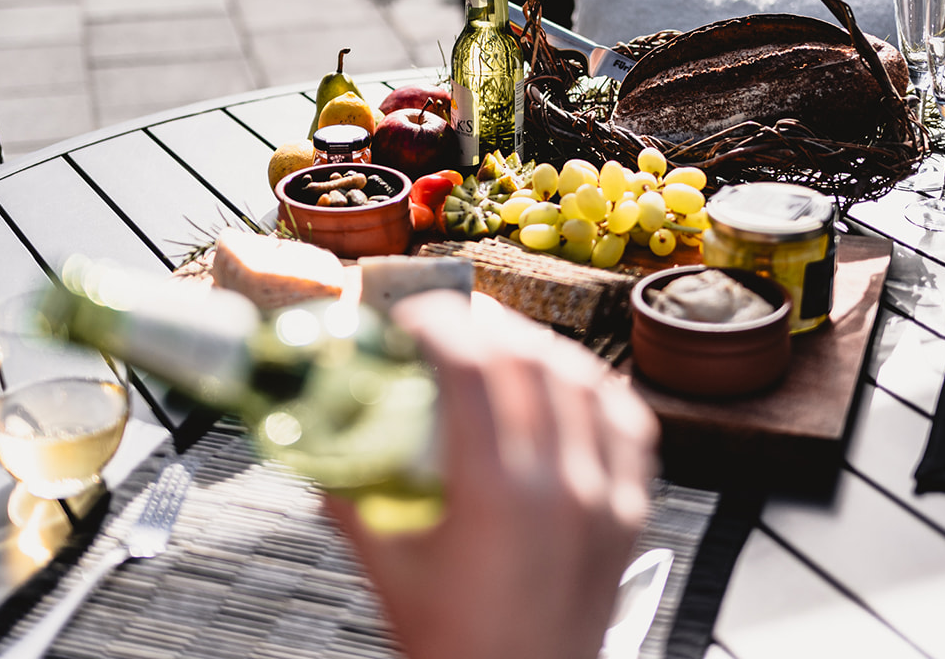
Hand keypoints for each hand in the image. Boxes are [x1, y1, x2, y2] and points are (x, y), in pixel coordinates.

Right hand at [326, 291, 659, 658]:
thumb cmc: (453, 648)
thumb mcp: (387, 570)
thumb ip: (349, 499)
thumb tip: (314, 441)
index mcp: (493, 497)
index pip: (472, 368)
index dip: (440, 323)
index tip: (412, 317)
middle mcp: (558, 487)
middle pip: (528, 360)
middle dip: (484, 323)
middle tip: (450, 319)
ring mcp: (604, 498)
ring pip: (584, 380)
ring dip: (539, 346)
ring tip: (503, 341)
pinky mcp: (630, 514)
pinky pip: (628, 424)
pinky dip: (596, 388)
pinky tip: (569, 381)